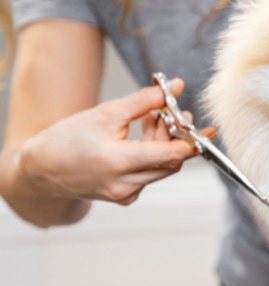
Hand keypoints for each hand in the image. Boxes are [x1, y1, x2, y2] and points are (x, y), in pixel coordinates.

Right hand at [18, 79, 216, 205]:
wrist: (43, 169)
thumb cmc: (70, 138)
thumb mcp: (108, 112)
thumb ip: (145, 101)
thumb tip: (175, 88)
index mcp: (118, 162)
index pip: (169, 155)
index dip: (192, 142)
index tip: (208, 132)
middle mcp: (124, 184)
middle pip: (169, 161)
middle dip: (176, 136)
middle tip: (174, 114)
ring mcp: (126, 194)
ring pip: (161, 168)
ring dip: (164, 143)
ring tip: (153, 119)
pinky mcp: (125, 197)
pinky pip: (149, 175)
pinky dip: (152, 155)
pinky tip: (141, 138)